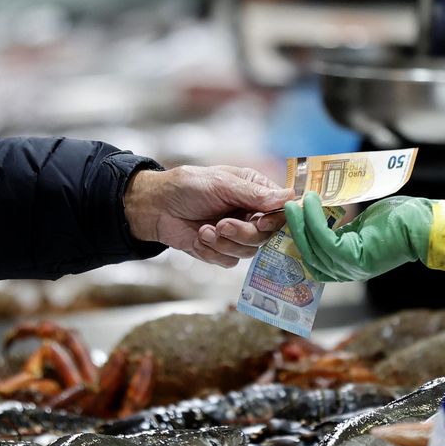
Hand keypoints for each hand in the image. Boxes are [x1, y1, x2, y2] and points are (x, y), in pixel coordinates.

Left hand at [125, 166, 292, 266]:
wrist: (154, 207)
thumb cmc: (187, 186)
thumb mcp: (222, 184)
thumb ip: (255, 194)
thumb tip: (290, 196)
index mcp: (255, 191)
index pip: (280, 210)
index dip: (275, 221)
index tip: (261, 222)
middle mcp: (250, 213)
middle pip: (266, 236)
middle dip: (243, 233)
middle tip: (221, 225)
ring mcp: (236, 233)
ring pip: (248, 251)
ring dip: (224, 243)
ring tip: (205, 230)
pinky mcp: (221, 250)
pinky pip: (229, 261)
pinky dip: (212, 251)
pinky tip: (198, 238)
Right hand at [284, 192, 432, 280]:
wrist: (420, 224)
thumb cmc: (395, 221)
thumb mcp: (360, 227)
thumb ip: (339, 228)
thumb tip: (315, 214)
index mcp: (347, 266)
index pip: (313, 260)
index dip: (297, 242)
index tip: (288, 221)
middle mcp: (346, 272)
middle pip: (308, 255)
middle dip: (293, 230)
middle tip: (286, 207)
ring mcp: (350, 267)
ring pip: (313, 247)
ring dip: (301, 222)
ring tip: (294, 202)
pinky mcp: (355, 257)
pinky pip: (325, 239)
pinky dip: (314, 220)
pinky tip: (311, 203)